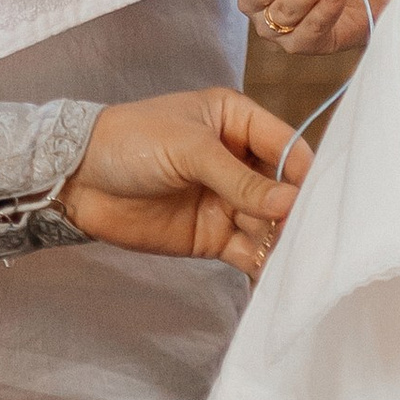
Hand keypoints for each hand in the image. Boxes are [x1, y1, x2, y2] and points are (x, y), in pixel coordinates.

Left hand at [59, 89, 307, 275]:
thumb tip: (289, 203)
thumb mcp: (189, 150)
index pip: (285, 146)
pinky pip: (247, 251)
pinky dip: (262, 264)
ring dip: (282, 242)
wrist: (77, 181)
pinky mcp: (212, 236)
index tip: (322, 200)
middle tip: (313, 238)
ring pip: (268, 224)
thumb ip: (239, 179)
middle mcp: (239, 161)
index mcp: (237, 122)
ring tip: (298, 262)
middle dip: (296, 213)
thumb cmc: (132, 142)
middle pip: (282, 190)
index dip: (304, 173)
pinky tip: (277, 278)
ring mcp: (227, 201)